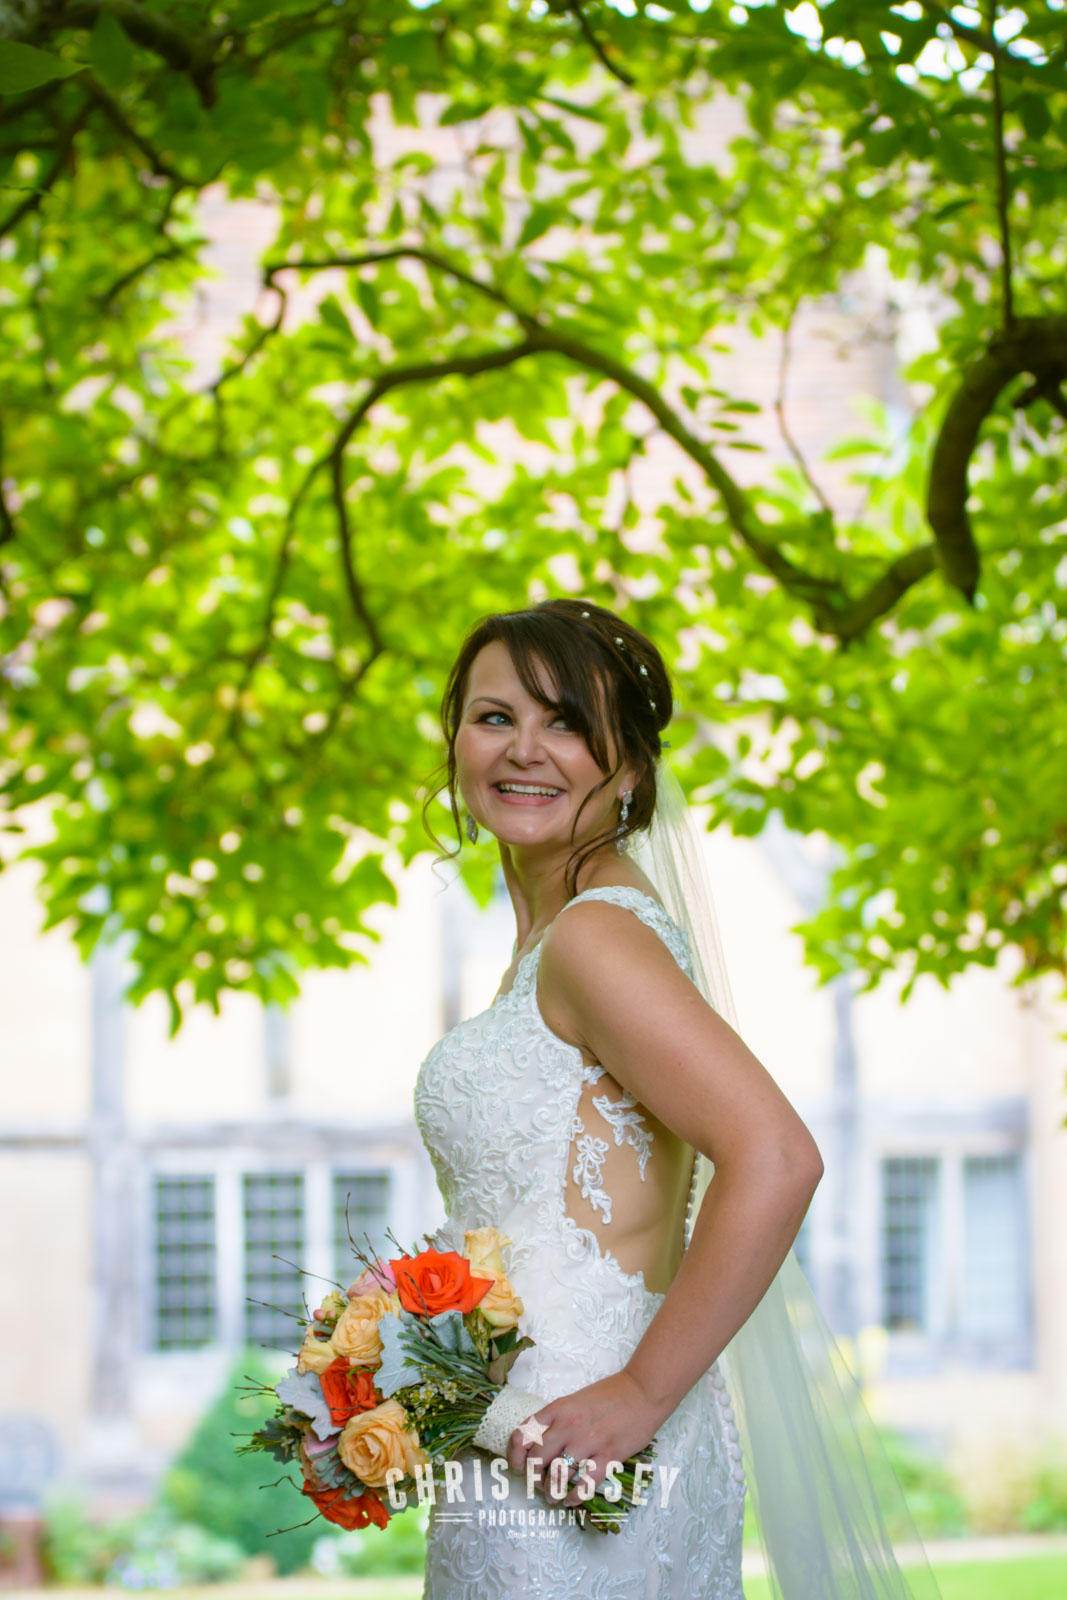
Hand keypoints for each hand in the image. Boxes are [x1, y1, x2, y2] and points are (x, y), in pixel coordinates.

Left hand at [505, 1370, 663, 1508]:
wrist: (642, 1391)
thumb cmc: (609, 1395)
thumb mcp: (574, 1400)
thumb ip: (556, 1420)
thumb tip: (539, 1446)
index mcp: (557, 1409)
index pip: (523, 1434)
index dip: (514, 1455)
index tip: (518, 1466)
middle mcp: (568, 1425)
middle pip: (537, 1460)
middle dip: (534, 1478)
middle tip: (539, 1484)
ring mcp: (589, 1441)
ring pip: (558, 1476)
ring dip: (552, 1492)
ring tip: (553, 1496)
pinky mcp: (609, 1456)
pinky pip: (584, 1485)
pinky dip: (574, 1497)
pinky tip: (571, 1499)